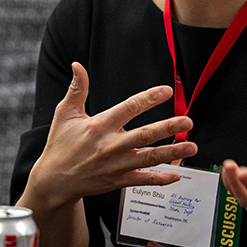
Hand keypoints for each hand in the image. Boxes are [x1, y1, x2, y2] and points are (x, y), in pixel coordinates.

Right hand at [30, 62, 197, 206]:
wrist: (54, 180)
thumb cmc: (60, 145)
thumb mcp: (64, 114)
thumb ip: (77, 89)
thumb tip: (77, 66)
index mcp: (99, 126)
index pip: (129, 108)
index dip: (149, 98)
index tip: (166, 91)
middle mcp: (110, 146)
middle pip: (144, 135)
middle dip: (168, 127)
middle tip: (187, 121)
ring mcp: (116, 165)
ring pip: (149, 158)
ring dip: (172, 152)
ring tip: (191, 147)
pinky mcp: (118, 181)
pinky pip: (143, 180)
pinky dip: (160, 178)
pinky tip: (176, 175)